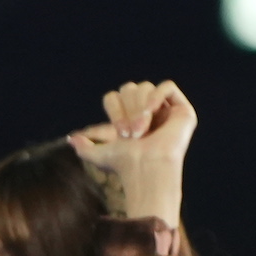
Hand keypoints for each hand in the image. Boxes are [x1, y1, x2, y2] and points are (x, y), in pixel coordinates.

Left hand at [67, 80, 195, 229]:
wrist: (145, 168)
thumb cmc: (124, 165)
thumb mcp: (98, 156)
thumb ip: (84, 147)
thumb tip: (72, 138)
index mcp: (129, 118)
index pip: (115, 97)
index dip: (113, 109)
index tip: (118, 133)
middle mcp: (147, 113)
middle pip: (130, 88)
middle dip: (127, 109)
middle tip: (130, 133)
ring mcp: (166, 111)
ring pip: (146, 87)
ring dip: (139, 107)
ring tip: (141, 130)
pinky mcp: (182, 111)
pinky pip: (167, 87)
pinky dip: (156, 96)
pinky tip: (151, 111)